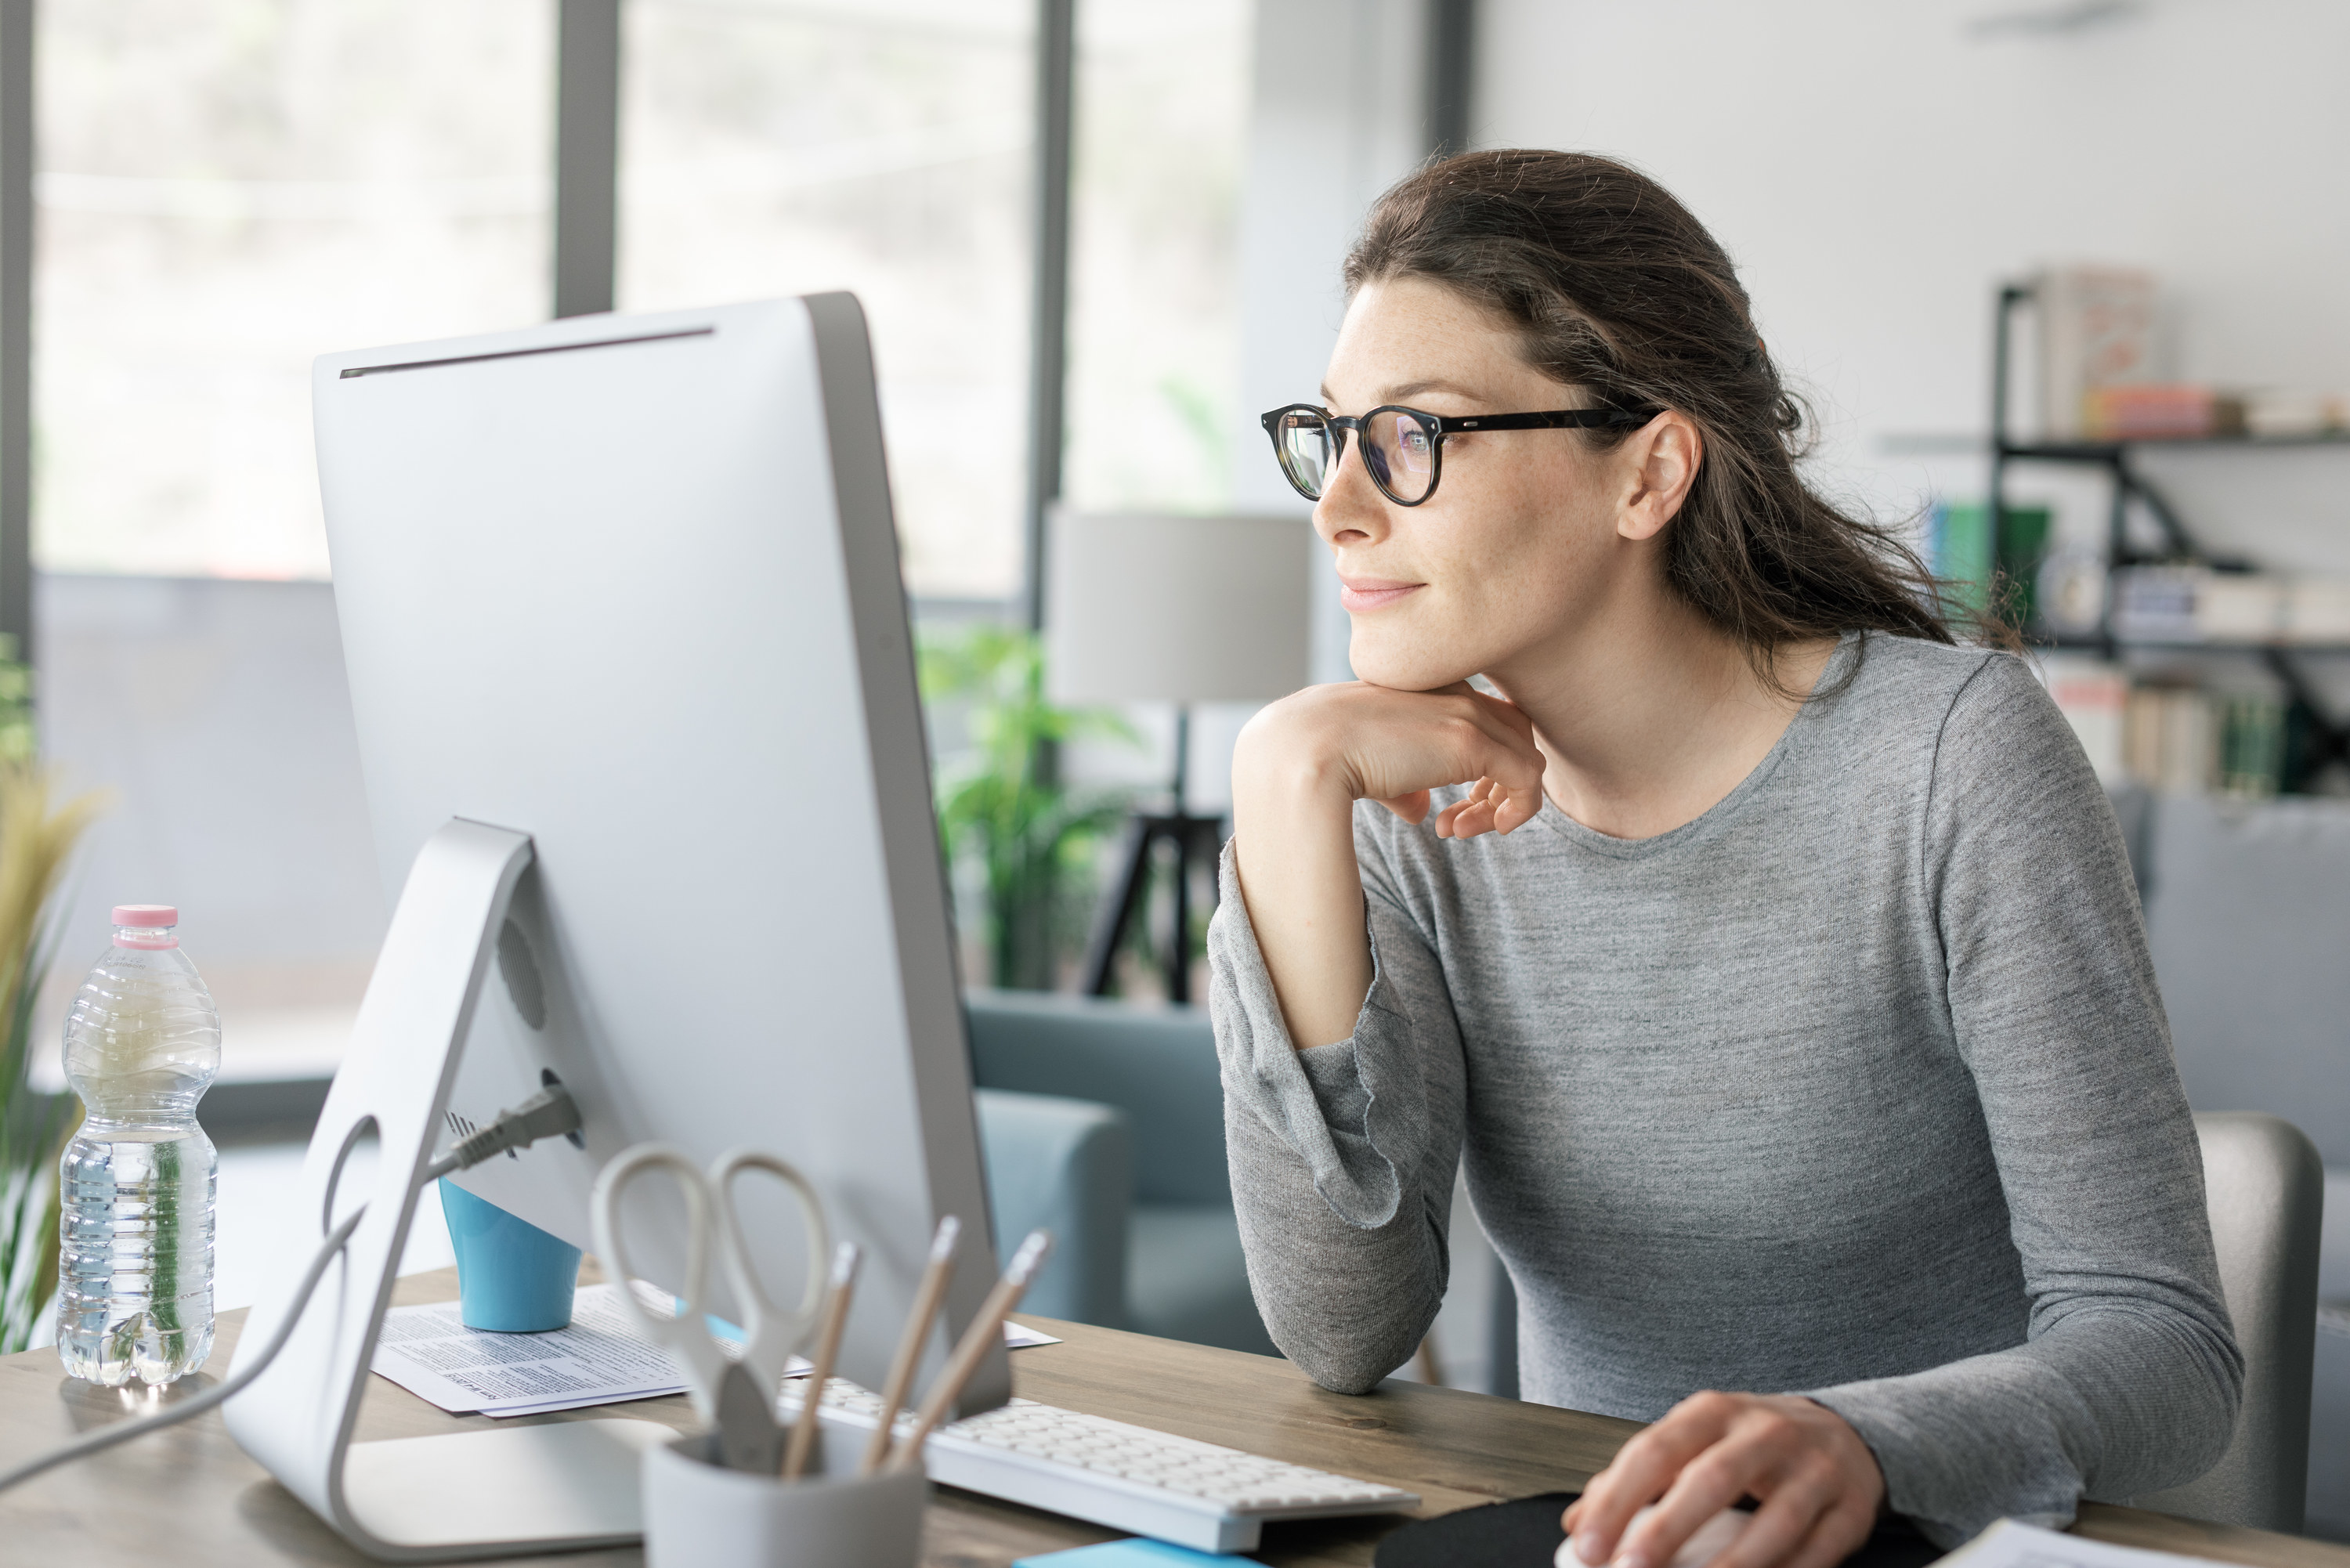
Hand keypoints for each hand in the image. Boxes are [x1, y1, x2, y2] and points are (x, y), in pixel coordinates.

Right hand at [1229, 678, 1547, 1046]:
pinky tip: (1466, 832)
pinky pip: (1528, 778)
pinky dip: (1514, 811)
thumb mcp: (1367, 765)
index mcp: (1427, 688)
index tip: (1448, 808)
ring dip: (1501, 803)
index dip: (1478, 766)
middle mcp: (1453, 693)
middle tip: (1460, 823)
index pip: (1482, 717)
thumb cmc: (1321, 757)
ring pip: (1525, 755)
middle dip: (1495, 784)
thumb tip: (1421, 809)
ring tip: (1460, 831)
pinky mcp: (1473, 742)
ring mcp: (1466, 714)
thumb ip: (1402, 782)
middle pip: (1512, 733)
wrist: (1303, 751)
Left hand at [1561, 1393, 1884, 1567]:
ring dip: (1731, 1566)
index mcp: (1714, 1412)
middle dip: (1667, 1529)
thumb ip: (1637, 1478)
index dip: (1618, 1499)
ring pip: (1775, 1523)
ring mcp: (1814, 1471)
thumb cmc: (1751, 1443)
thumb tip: (1577, 1523)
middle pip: (1712, 1480)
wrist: (1844, 1434)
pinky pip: (1817, 1555)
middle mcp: (1765, 1433)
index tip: (1587, 1543)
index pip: (1656, 1450)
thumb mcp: (1694, 1441)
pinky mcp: (1850, 1511)